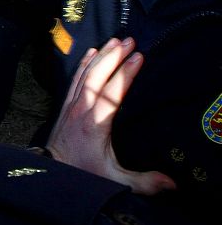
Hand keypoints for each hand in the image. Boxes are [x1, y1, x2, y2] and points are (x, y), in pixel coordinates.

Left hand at [47, 38, 175, 194]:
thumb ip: (144, 181)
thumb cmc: (83, 173)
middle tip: (129, 40)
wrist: (52, 171)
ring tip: (115, 40)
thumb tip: (172, 183)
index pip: (113, 92)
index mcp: (96, 123)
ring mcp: (72, 105)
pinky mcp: (65, 105)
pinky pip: (75, 78)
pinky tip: (91, 52)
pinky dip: (84, 63)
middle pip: (98, 75)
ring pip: (85, 73)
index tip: (139, 57)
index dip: (126, 73)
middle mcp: (82, 108)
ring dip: (100, 55)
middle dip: (114, 56)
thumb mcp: (115, 180)